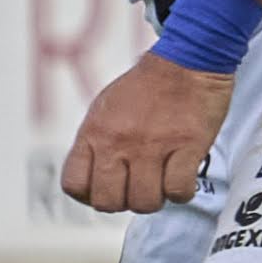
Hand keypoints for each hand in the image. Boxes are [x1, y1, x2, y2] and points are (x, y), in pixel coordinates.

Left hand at [61, 48, 231, 215]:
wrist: (187, 59)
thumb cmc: (147, 86)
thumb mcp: (105, 108)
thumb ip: (95, 143)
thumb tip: (94, 179)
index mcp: (94, 132)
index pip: (74, 185)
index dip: (91, 195)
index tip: (109, 187)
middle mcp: (118, 141)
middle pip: (108, 202)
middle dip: (125, 202)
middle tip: (139, 186)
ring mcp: (152, 145)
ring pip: (144, 202)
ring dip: (156, 198)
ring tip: (163, 181)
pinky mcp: (186, 146)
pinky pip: (178, 191)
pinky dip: (182, 192)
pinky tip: (183, 176)